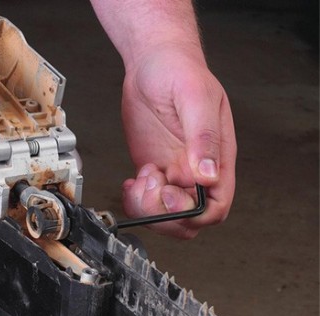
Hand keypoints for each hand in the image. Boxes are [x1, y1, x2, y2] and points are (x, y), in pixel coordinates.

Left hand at [121, 43, 236, 238]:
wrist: (152, 63)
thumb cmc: (179, 71)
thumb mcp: (195, 98)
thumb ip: (203, 137)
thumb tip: (208, 175)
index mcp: (216, 159)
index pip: (216, 206)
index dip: (193, 213)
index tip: (170, 192)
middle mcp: (195, 171)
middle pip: (189, 219)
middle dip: (165, 214)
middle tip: (151, 183)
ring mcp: (173, 173)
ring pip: (166, 215)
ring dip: (148, 207)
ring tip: (141, 176)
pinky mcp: (153, 171)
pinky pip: (146, 201)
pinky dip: (135, 200)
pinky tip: (132, 181)